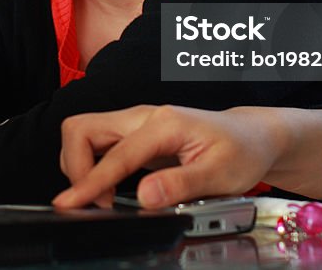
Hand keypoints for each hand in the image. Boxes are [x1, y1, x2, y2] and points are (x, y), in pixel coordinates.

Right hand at [53, 105, 283, 208]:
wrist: (251, 136)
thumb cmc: (241, 151)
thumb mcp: (222, 174)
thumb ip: (181, 184)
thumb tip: (145, 196)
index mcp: (164, 123)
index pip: (116, 154)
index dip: (90, 181)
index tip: (70, 203)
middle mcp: (143, 117)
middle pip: (82, 128)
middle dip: (76, 167)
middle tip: (95, 202)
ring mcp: (135, 124)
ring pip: (83, 134)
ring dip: (81, 167)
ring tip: (103, 199)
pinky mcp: (133, 135)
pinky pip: (95, 144)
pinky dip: (91, 166)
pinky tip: (107, 189)